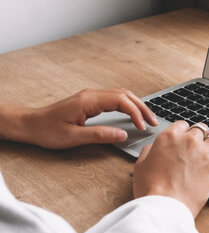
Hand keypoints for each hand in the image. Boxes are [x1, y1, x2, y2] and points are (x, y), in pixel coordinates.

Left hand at [1, 88, 157, 148]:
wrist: (30, 125)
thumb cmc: (47, 131)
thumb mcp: (73, 137)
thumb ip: (100, 135)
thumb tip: (122, 134)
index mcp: (89, 101)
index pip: (121, 101)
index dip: (136, 113)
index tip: (142, 126)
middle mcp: (92, 95)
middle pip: (125, 95)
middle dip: (142, 107)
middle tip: (153, 122)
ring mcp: (91, 96)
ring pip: (121, 95)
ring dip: (136, 105)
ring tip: (147, 119)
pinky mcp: (90, 101)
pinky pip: (115, 99)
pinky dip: (128, 105)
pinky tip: (132, 114)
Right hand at [133, 121, 208, 217]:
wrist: (163, 206)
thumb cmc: (150, 189)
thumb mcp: (141, 165)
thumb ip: (149, 151)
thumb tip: (153, 148)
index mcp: (170, 137)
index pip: (182, 125)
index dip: (184, 130)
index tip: (185, 135)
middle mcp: (189, 141)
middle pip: (200, 129)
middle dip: (200, 135)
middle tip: (200, 141)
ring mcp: (205, 153)